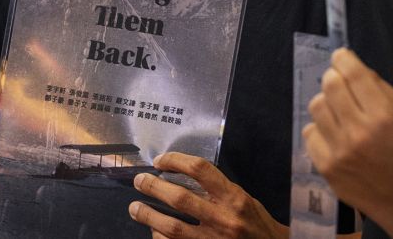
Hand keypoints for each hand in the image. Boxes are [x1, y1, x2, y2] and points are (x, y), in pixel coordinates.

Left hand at [130, 153, 287, 238]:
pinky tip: (153, 231)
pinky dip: (159, 237)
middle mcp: (222, 218)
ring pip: (171, 226)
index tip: (161, 161)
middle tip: (140, 180)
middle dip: (154, 187)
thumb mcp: (244, 199)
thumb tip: (184, 178)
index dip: (176, 161)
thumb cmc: (256, 224)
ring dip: (148, 215)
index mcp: (234, 197)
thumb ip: (218, 190)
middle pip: (179, 198)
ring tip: (135, 208)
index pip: (200, 170)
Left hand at [302, 47, 392, 235]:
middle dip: (333, 77)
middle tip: (339, 82)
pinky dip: (320, 128)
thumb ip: (380, 89)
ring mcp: (339, 151)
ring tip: (338, 111)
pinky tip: (333, 134)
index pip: (353, 74)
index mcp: (384, 115)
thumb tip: (353, 67)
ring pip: (316, 106)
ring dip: (326, 103)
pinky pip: (309, 132)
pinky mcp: (325, 167)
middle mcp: (359, 131)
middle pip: (330, 85)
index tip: (340, 57)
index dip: (343, 59)